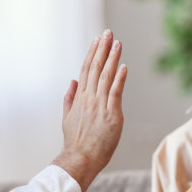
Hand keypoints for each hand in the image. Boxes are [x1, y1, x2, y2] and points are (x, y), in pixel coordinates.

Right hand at [52, 29, 126, 191]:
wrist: (80, 158)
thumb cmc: (75, 141)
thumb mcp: (67, 118)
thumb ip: (70, 98)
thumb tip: (73, 82)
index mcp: (79, 98)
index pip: (86, 70)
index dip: (92, 53)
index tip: (97, 40)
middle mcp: (88, 98)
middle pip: (95, 68)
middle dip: (102, 49)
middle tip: (108, 33)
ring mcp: (99, 105)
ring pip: (106, 76)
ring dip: (112, 58)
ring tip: (117, 43)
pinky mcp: (111, 114)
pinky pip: (115, 92)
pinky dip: (119, 78)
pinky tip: (123, 66)